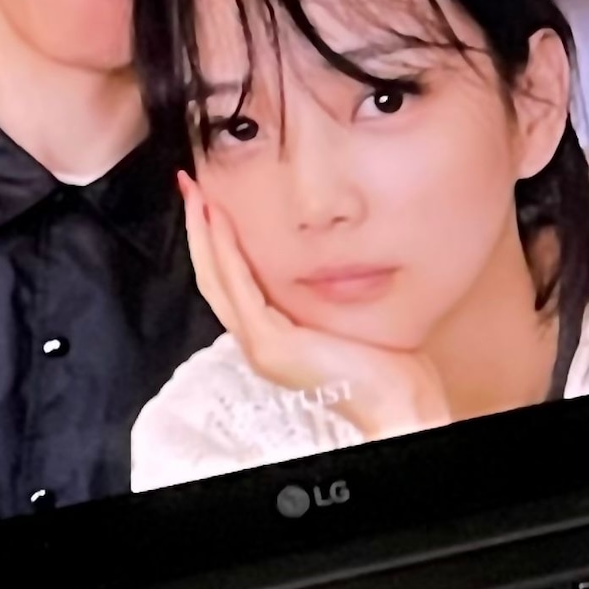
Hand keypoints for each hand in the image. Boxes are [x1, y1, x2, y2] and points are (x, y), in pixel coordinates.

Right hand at [177, 173, 452, 441]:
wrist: (400, 403)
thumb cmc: (388, 367)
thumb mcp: (348, 317)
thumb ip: (325, 292)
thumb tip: (333, 257)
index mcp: (272, 337)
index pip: (230, 282)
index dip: (214, 242)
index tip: (209, 201)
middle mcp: (257, 342)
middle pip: (212, 277)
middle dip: (198, 230)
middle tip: (188, 186)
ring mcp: (259, 345)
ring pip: (216, 279)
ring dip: (203, 233)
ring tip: (195, 194)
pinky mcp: (270, 343)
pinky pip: (238, 287)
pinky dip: (225, 251)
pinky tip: (219, 220)